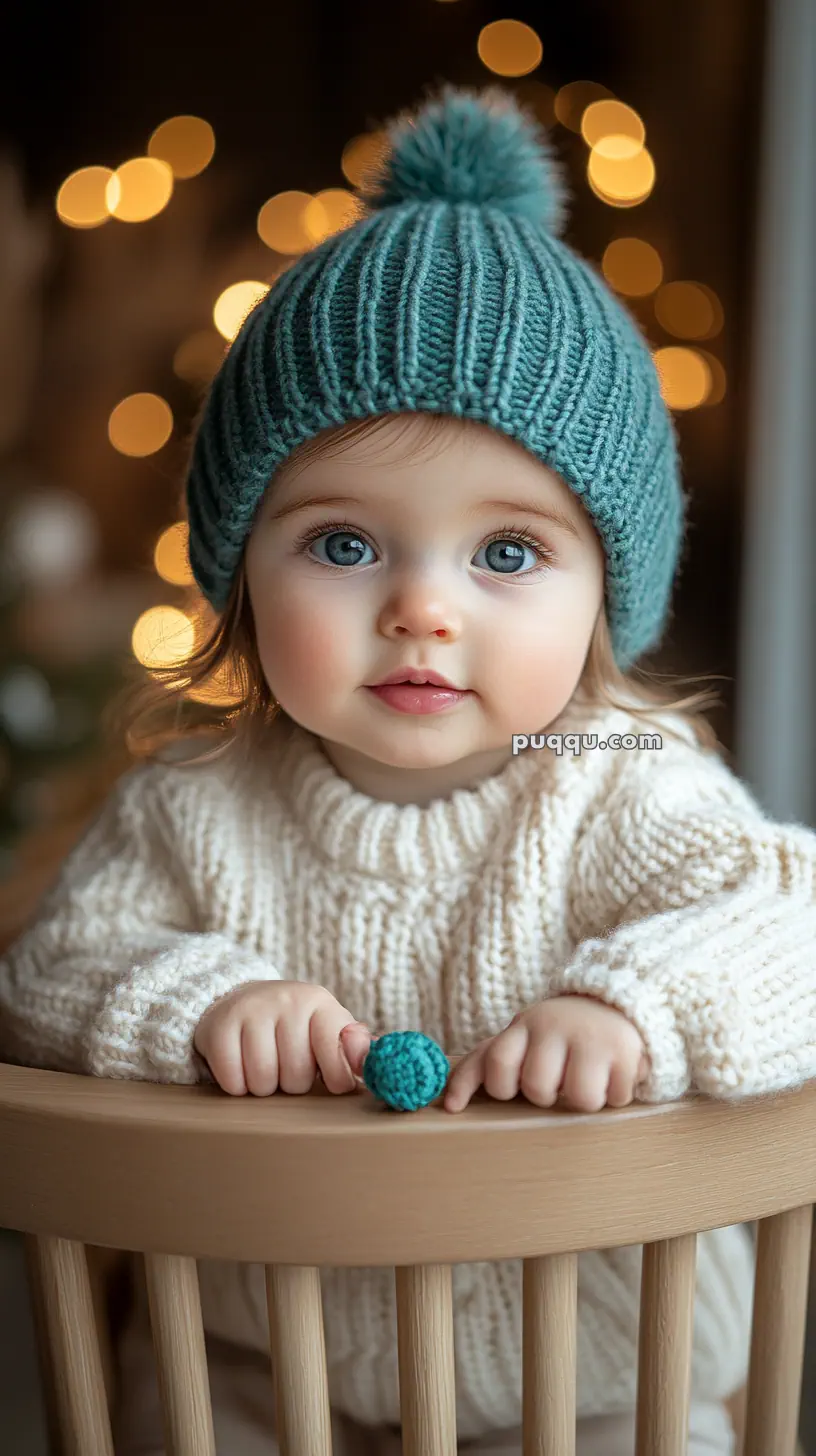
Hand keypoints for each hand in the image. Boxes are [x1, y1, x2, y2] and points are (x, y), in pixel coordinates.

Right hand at [193, 980, 370, 1096]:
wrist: (238, 1002)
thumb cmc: (292, 1026)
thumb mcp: (326, 1029)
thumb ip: (353, 1047)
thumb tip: (370, 1063)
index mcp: (318, 1002)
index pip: (336, 1049)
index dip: (336, 1075)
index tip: (332, 1082)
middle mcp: (286, 999)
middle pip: (297, 1076)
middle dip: (292, 1082)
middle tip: (285, 1064)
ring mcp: (250, 1009)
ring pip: (263, 1082)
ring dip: (263, 1087)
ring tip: (264, 1064)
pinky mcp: (218, 1026)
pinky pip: (233, 1081)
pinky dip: (236, 1085)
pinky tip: (240, 1066)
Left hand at [444, 995, 648, 1113]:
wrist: (612, 1002)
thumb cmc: (553, 1035)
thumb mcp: (517, 1039)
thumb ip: (480, 1066)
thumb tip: (449, 1106)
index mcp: (522, 1026)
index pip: (495, 1064)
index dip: (502, 1087)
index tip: (511, 1088)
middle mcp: (554, 1026)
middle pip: (538, 1087)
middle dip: (547, 1095)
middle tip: (556, 1078)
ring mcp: (591, 1036)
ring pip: (580, 1098)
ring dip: (583, 1099)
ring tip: (586, 1078)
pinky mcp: (625, 1050)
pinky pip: (616, 1097)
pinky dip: (615, 1095)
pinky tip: (611, 1075)